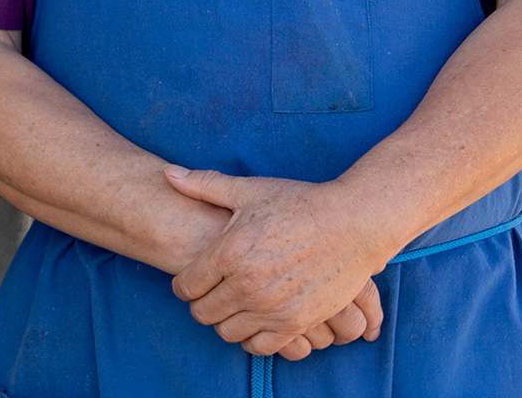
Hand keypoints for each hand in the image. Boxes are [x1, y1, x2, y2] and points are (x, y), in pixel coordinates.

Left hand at [165, 167, 392, 356]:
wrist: (354, 223)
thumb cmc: (300, 203)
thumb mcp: (250, 190)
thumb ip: (204, 185)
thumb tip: (168, 174)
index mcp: (228, 252)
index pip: (185, 287)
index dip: (184, 283)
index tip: (194, 278)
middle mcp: (246, 284)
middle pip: (202, 313)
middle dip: (202, 303)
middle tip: (213, 292)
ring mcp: (271, 308)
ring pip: (227, 333)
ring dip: (226, 321)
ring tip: (235, 305)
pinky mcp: (297, 323)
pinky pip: (260, 347)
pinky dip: (253, 337)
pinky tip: (258, 319)